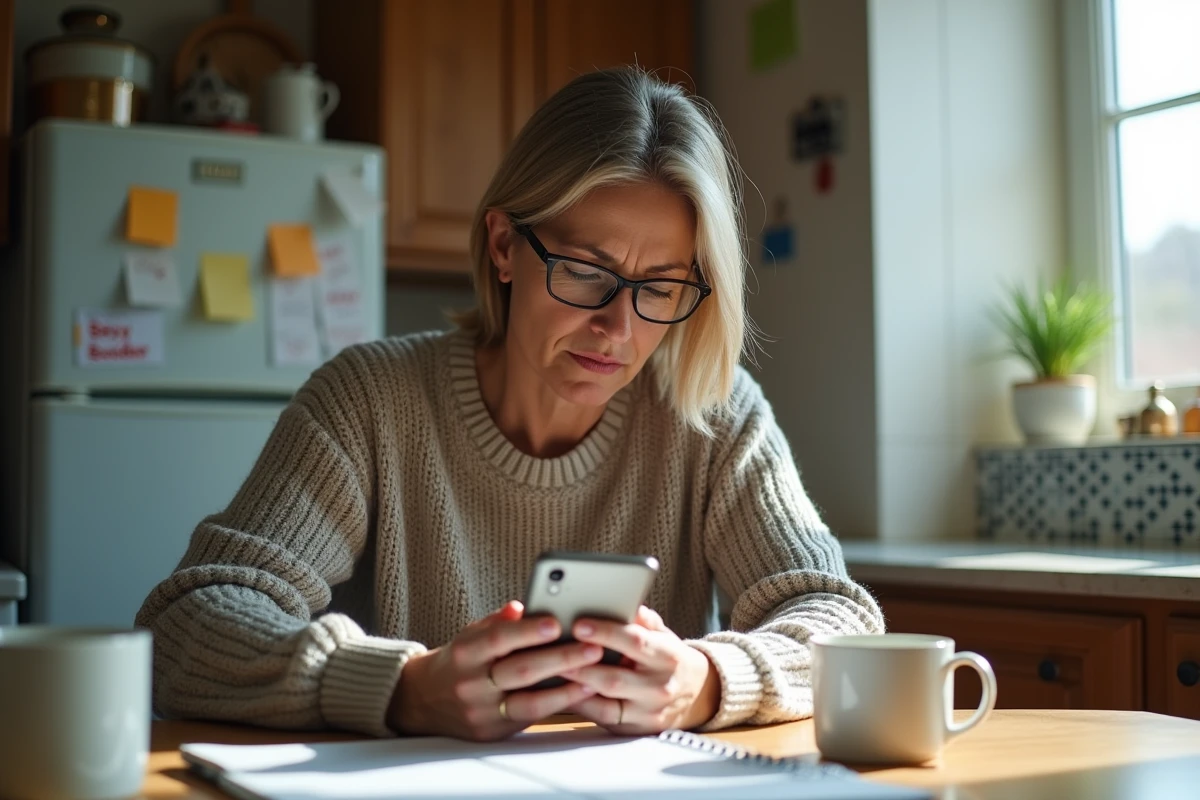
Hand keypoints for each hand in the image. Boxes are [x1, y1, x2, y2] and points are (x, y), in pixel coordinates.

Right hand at [387, 600, 602, 740]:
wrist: (423, 700)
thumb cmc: (460, 660)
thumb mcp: (471, 635)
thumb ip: (498, 623)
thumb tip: (523, 606)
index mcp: (465, 653)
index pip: (498, 639)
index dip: (527, 631)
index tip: (557, 622)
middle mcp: (472, 684)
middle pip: (520, 671)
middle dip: (560, 659)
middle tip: (593, 647)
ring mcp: (482, 712)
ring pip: (528, 702)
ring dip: (566, 689)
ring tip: (595, 673)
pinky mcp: (493, 732)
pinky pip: (530, 718)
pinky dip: (557, 705)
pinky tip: (581, 693)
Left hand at [562, 606, 720, 733]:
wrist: (696, 695)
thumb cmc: (670, 659)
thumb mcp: (664, 635)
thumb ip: (645, 621)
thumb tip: (628, 604)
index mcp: (668, 657)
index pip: (635, 642)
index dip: (606, 633)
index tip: (580, 624)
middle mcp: (660, 687)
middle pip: (615, 678)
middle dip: (582, 664)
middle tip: (555, 650)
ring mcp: (648, 713)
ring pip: (605, 703)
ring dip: (576, 687)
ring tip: (553, 670)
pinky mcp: (636, 729)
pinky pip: (603, 718)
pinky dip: (582, 705)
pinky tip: (565, 691)